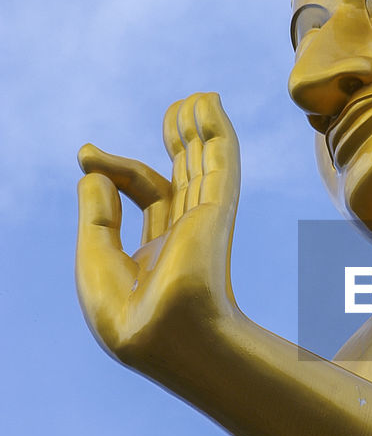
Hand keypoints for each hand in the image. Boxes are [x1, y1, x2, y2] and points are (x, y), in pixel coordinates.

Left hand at [76, 92, 239, 374]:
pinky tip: (208, 104)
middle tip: (172, 109)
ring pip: (204, 165)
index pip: (146, 197)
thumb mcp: (96, 261)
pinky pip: (218, 162)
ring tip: (196, 98)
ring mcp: (203, 222)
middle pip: (183, 177)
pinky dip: (214, 132)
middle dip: (177, 144)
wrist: (165, 337)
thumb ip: (95, 216)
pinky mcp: (217, 212)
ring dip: (199, 131)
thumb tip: (92, 171)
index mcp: (157, 254)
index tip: (87, 153)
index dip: (118, 170)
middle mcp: (184, 235)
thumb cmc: (129, 317)